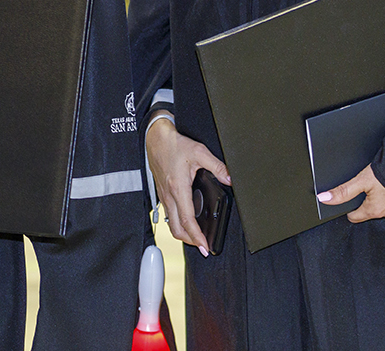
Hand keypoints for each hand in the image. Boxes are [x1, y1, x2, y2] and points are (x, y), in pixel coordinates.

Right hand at [146, 114, 229, 255]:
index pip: (187, 221)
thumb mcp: (200, 152)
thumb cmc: (174, 144)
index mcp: (178, 188)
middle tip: (203, 246)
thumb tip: (229, 179)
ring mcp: (163, 196)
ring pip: (171, 223)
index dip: (197, 237)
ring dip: (183, 234)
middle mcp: (169, 195)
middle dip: (190, 241)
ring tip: (196, 237)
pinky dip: (178, 223)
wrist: (155, 138)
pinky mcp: (162, 193)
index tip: (205, 246)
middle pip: (176, 229)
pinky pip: (169, 214)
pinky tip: (187, 220)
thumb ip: (217, 167)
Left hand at [318, 164, 384, 222]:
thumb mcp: (362, 180)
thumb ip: (343, 191)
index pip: (355, 217)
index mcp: (374, 210)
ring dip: (382, 197)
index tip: (348, 200)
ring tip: (381, 183)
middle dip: (367, 200)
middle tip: (368, 185)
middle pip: (369, 211)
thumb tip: (324, 199)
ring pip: (384, 206)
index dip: (349, 208)